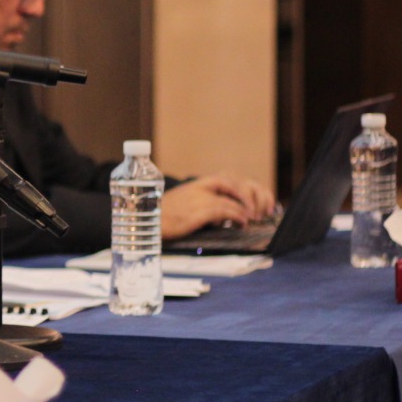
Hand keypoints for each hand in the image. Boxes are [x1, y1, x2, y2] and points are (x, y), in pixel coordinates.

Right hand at [161, 174, 277, 237]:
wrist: (143, 220)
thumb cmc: (162, 215)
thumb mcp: (184, 203)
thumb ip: (202, 202)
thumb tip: (223, 213)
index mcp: (196, 184)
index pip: (228, 177)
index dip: (245, 187)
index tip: (255, 199)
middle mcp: (199, 187)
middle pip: (233, 182)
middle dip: (250, 194)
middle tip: (258, 209)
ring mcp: (197, 199)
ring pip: (231, 198)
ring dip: (246, 209)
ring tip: (251, 219)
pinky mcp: (196, 212)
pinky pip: (224, 211)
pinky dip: (237, 216)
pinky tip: (241, 223)